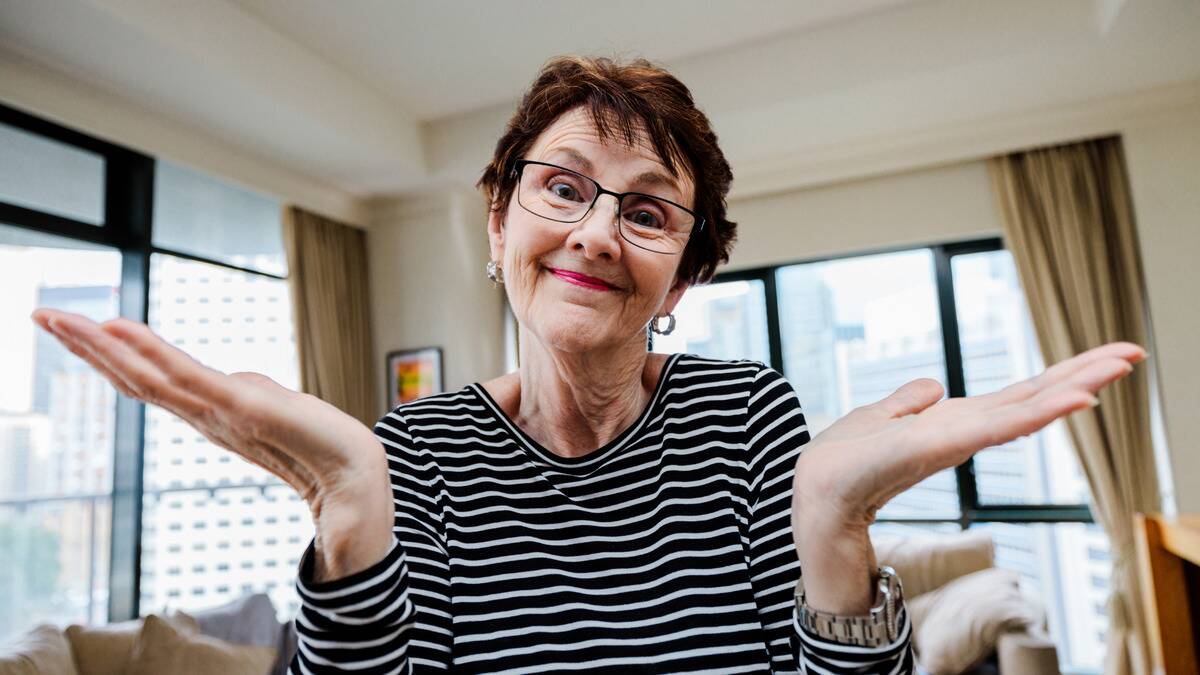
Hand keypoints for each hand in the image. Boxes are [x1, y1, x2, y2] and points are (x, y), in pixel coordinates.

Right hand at [31, 308, 392, 578]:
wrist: (359, 477)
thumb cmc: (324, 448)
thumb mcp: (277, 410)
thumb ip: (251, 395)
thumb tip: (237, 382)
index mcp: (211, 415)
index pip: (150, 380)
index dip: (111, 357)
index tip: (77, 328)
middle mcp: (205, 415)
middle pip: (134, 376)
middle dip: (86, 347)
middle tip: (41, 314)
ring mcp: (218, 413)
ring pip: (145, 375)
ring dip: (99, 345)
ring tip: (56, 318)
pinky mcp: (239, 409)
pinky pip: (184, 376)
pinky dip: (147, 352)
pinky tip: (115, 329)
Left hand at [791, 341, 1145, 529]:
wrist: (817, 494)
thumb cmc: (844, 463)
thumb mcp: (878, 419)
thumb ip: (907, 403)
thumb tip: (934, 386)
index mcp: (953, 422)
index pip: (1015, 395)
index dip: (1059, 376)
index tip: (1105, 357)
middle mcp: (964, 431)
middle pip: (1033, 396)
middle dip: (1084, 374)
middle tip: (1135, 352)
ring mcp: (958, 439)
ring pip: (1026, 408)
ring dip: (1073, 386)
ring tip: (1118, 367)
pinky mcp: (943, 446)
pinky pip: (998, 425)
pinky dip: (1036, 413)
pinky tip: (1072, 400)